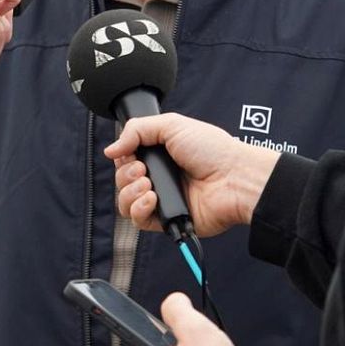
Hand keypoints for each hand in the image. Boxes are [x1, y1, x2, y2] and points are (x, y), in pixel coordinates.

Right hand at [104, 114, 279, 236]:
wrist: (234, 178)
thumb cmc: (212, 149)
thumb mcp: (171, 125)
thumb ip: (136, 130)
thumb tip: (111, 149)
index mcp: (161, 155)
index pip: (126, 160)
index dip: (123, 158)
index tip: (131, 153)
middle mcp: (160, 177)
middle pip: (122, 182)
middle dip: (125, 175)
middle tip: (143, 168)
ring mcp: (162, 200)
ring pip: (125, 203)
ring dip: (129, 192)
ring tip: (148, 184)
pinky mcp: (166, 220)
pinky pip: (138, 220)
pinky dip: (138, 209)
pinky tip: (152, 198)